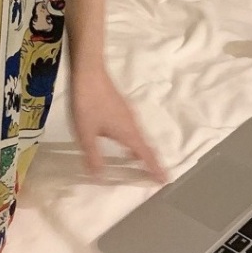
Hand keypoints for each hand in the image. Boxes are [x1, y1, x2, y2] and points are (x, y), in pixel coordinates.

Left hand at [70, 65, 165, 182]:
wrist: (88, 72)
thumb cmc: (88, 104)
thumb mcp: (86, 134)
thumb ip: (93, 156)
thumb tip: (100, 178)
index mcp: (128, 133)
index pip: (146, 155)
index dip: (155, 169)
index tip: (165, 180)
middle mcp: (133, 123)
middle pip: (146, 145)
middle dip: (150, 161)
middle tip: (154, 175)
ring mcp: (127, 113)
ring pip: (139, 135)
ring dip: (141, 149)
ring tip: (137, 162)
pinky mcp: (120, 105)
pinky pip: (132, 127)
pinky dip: (132, 139)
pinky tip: (120, 139)